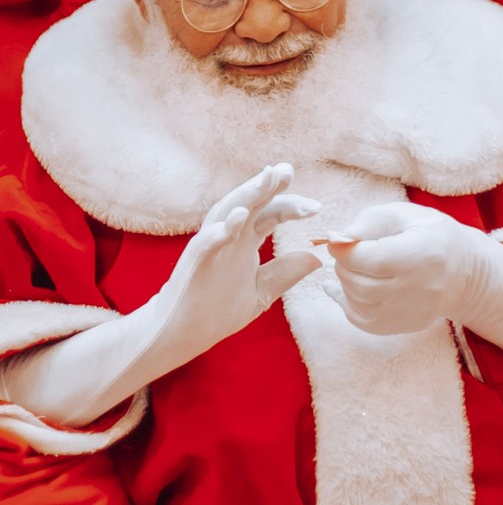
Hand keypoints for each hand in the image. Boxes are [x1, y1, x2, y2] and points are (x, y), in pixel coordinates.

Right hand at [157, 162, 322, 344]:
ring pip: (227, 213)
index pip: (270, 214)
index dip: (292, 207)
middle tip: (287, 170)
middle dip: (268, 186)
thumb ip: (286, 272)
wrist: (182, 335)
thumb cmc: (218, 309)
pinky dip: (222, 229)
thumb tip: (317, 257)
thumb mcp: (262, 291)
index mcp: (246, 241)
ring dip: (246, 195)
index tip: (317, 208)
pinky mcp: (195, 263)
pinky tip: (238, 217)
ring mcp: (210, 247)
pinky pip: (207, 242)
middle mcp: (229, 238)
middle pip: (250, 204)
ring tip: (266, 179)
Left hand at [324, 202, 493, 334]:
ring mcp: (414, 312)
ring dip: (345, 284)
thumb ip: (369, 222)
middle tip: (348, 253)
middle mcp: (421, 288)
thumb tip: (336, 238)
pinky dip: (349, 304)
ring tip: (355, 268)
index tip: (338, 240)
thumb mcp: (404, 215)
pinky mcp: (405, 326)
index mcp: (424, 254)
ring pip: (359, 305)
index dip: (345, 250)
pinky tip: (350, 288)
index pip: (372, 260)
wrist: (464, 271)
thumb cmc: (431, 235)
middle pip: (362, 285)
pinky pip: (364, 322)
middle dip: (343, 266)